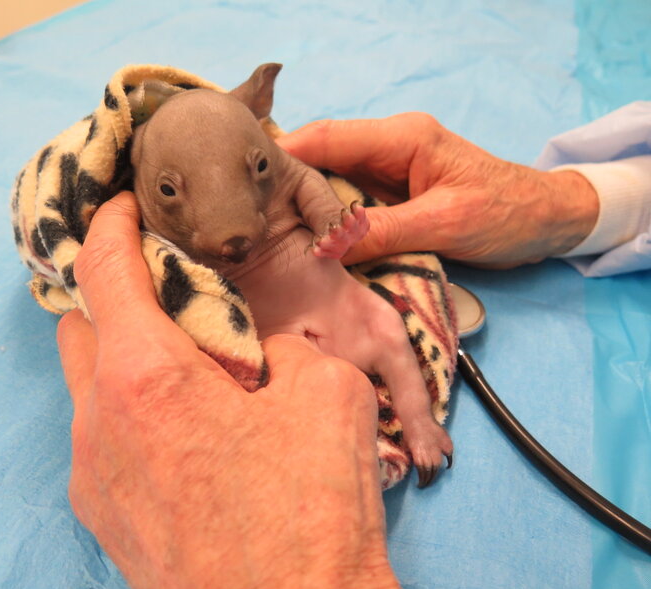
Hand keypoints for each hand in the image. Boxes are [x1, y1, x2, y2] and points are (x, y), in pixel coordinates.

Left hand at [57, 192, 400, 588]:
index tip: (122, 207)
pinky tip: (188, 433)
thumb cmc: (310, 511)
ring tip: (187, 369)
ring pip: (89, 388)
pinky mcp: (104, 518)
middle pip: (81, 328)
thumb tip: (261, 357)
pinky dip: (132, 413)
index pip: (106, 271)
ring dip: (125, 360)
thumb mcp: (324, 393)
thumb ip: (280, 350)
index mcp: (145, 377)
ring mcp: (93, 476)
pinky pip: (102, 439)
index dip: (112, 225)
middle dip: (115, 297)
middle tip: (169, 294)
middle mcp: (99, 423)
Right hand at [278, 114, 598, 267]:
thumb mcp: (444, 223)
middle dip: (287, 180)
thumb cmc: (505, 214)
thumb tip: (326, 246)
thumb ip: (384, 231)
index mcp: (401, 138)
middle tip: (253, 213)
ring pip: (332, 178)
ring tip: (269, 227)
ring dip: (305, 201)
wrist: (543, 221)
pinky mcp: (393, 194)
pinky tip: (309, 237)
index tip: (249, 180)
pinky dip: (328, 216)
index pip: (328, 137)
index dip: (285, 154)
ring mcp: (389, 170)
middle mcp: (389, 147)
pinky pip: (349, 200)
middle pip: (322, 155)